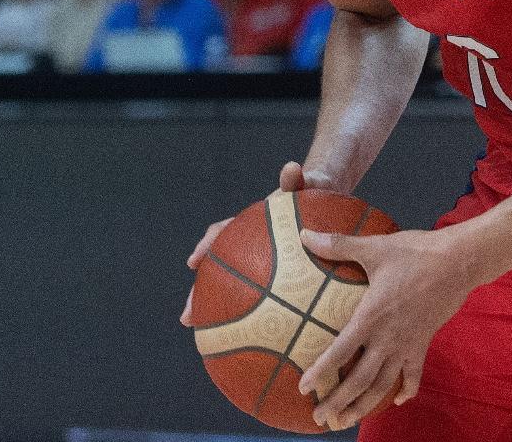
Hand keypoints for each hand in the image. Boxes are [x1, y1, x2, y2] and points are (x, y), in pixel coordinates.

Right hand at [181, 161, 311, 326]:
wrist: (322, 198)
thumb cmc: (310, 192)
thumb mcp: (304, 184)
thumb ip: (296, 179)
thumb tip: (292, 168)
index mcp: (248, 224)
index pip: (221, 233)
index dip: (206, 247)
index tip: (193, 263)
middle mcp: (247, 244)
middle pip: (217, 268)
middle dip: (200, 291)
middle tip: (188, 316)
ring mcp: (258, 261)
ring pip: (232, 288)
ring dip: (218, 310)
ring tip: (207, 336)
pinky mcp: (274, 276)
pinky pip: (261, 299)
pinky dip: (255, 319)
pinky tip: (259, 344)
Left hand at [296, 226, 480, 430]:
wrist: (458, 262)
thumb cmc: (414, 253)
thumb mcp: (374, 247)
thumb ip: (338, 245)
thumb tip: (305, 235)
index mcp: (371, 317)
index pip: (341, 352)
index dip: (321, 371)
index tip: (303, 388)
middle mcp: (387, 338)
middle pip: (360, 380)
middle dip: (338, 402)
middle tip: (320, 418)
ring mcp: (407, 344)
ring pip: (383, 385)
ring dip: (364, 406)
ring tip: (346, 421)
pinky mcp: (423, 343)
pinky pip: (414, 374)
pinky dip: (406, 390)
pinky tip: (398, 401)